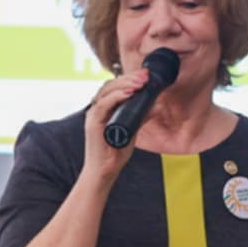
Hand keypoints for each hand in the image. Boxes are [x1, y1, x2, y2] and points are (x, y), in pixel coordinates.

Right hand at [82, 68, 150, 183]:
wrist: (105, 171)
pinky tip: (129, 93)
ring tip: (140, 82)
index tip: (145, 75)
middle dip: (129, 78)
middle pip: (110, 85)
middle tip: (146, 76)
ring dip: (125, 84)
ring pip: (106, 91)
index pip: (115, 87)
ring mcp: (93, 115)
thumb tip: (155, 105)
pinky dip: (116, 96)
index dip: (130, 78)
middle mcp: (97, 109)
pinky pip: (103, 105)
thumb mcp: (133, 130)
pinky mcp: (93, 123)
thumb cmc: (115, 152)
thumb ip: (141, 117)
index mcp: (105, 108)